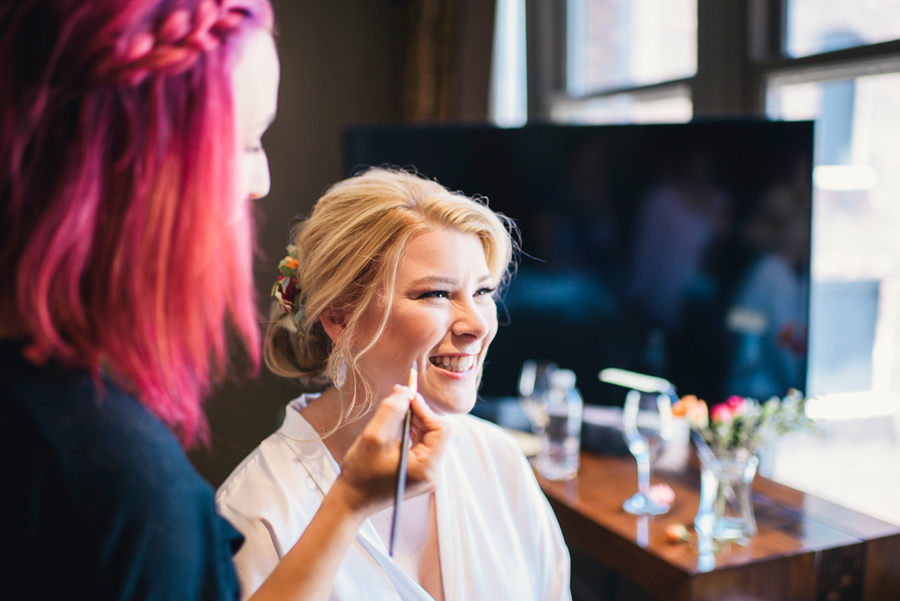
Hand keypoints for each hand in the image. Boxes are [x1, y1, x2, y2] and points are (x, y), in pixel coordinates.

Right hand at [331, 385, 446, 516]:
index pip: (440, 429)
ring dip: (414, 422)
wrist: (351, 501)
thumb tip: (404, 392)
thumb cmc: (360, 475)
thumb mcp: (374, 437)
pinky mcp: (417, 473)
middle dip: (419, 414)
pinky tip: (397, 427)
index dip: (425, 410)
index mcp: (426, 468)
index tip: (408, 397)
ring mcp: (425, 475)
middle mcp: (431, 473)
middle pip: (436, 433)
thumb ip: (391, 411)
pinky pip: (421, 446)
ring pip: (428, 438)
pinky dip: (411, 433)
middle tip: (401, 401)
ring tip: (396, 413)